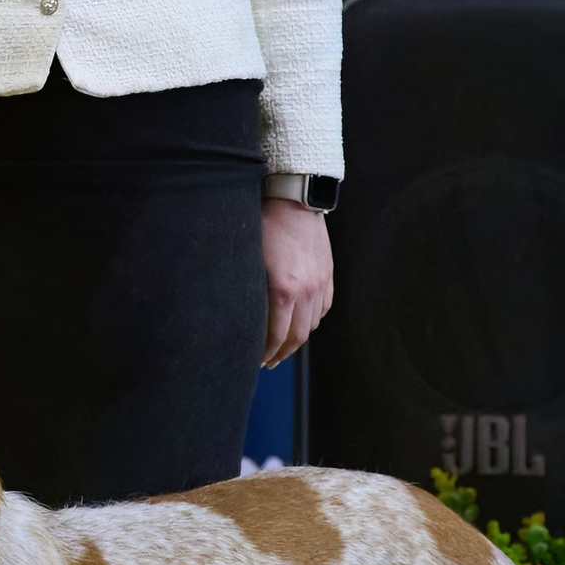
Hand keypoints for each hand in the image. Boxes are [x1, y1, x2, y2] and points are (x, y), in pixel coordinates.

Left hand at [262, 199, 333, 366]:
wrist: (294, 201)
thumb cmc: (263, 225)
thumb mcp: (248, 259)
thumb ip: (248, 289)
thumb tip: (236, 315)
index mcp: (283, 290)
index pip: (276, 335)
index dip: (266, 353)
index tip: (255, 361)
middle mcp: (306, 292)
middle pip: (296, 336)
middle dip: (281, 353)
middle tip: (267, 362)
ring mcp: (320, 285)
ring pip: (311, 325)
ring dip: (297, 340)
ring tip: (282, 347)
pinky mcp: (328, 276)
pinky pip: (323, 309)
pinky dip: (312, 322)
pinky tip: (300, 324)